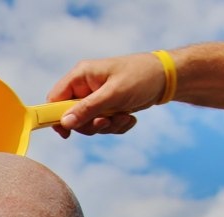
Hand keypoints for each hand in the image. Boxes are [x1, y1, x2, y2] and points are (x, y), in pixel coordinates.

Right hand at [47, 52, 164, 136]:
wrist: (167, 77)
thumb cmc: (141, 77)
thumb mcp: (113, 94)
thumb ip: (87, 109)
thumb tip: (64, 123)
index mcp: (81, 76)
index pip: (55, 99)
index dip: (56, 117)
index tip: (66, 133)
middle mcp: (85, 86)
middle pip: (71, 116)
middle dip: (91, 124)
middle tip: (107, 122)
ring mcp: (96, 97)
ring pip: (88, 123)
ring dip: (107, 126)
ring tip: (124, 116)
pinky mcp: (107, 107)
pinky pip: (103, 125)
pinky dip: (116, 126)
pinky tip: (129, 116)